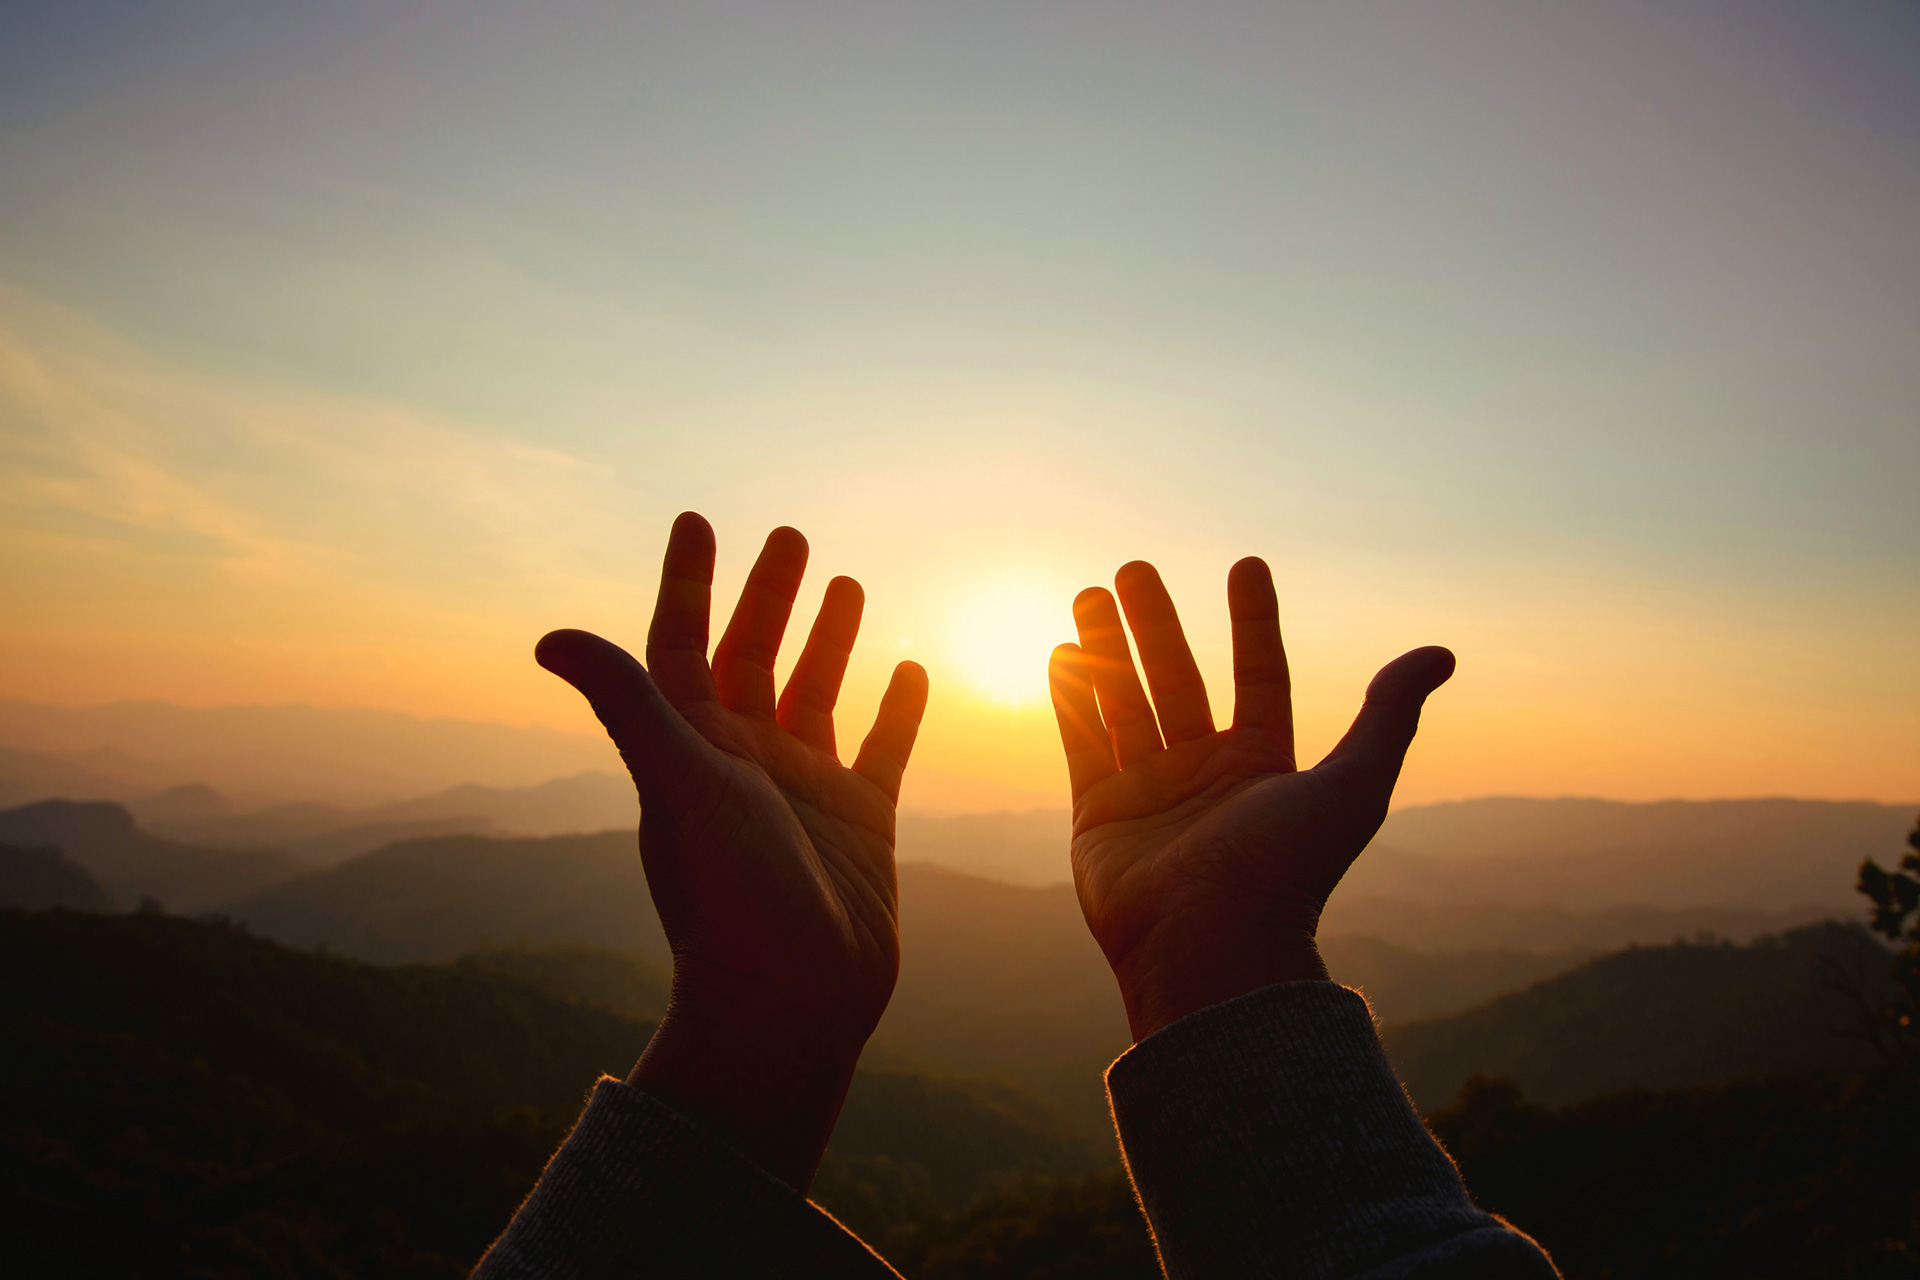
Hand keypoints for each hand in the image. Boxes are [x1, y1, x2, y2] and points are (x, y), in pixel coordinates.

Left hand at [535, 512, 927, 1189]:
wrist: (791, 1003)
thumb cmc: (729, 897)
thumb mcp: (679, 785)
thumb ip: (628, 704)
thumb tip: (548, 638)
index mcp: (692, 747)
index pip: (680, 644)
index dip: (687, 583)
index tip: (698, 520)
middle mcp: (744, 762)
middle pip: (753, 657)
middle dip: (768, 596)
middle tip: (791, 534)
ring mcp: (804, 792)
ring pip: (817, 693)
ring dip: (829, 639)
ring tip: (846, 579)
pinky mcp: (861, 824)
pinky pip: (881, 750)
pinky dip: (897, 709)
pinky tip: (913, 667)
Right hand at [1048, 557, 1452, 1042]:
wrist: (1210, 948)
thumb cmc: (1286, 872)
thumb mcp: (1354, 785)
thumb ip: (1389, 715)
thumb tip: (1442, 653)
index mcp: (1263, 769)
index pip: (1259, 678)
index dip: (1254, 623)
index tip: (1246, 564)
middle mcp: (1204, 777)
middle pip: (1178, 681)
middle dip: (1155, 624)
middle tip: (1133, 567)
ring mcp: (1148, 795)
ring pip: (1124, 703)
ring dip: (1105, 648)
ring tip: (1088, 593)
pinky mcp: (1098, 817)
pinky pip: (1082, 744)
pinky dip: (1071, 699)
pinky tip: (1059, 651)